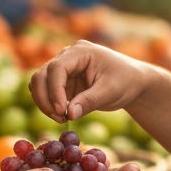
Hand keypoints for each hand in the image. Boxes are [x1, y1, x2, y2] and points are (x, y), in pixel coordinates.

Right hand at [29, 40, 149, 122]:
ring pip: (38, 84)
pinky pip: (46, 93)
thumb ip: (90, 101)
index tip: (61, 111)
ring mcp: (63, 69)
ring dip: (44, 103)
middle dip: (46, 99)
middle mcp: (67, 57)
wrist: (132, 82)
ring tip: (62, 119)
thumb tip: (70, 114)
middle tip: (59, 118)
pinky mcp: (62, 82)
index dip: (55, 90)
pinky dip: (48, 105)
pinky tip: (62, 116)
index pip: (57, 68)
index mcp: (80, 51)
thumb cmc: (125, 81)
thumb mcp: (111, 91)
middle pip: (41, 75)